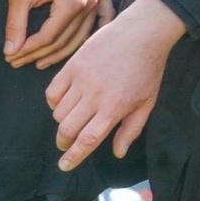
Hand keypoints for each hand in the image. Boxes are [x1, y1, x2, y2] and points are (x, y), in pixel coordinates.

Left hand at [3, 0, 106, 67]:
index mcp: (72, 1)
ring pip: (82, 34)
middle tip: (19, 62)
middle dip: (41, 53)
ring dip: (61, 50)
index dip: (29, 50)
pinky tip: (80, 48)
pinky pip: (103, 19)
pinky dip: (93, 33)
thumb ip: (15, 26)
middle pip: (66, 39)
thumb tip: (11, 53)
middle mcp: (90, 0)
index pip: (49, 37)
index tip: (12, 57)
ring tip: (40, 61)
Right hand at [47, 0, 185, 169]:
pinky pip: (52, 93)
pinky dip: (54, 102)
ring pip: (58, 112)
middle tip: (66, 144)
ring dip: (62, 121)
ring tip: (71, 119)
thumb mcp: (147, 102)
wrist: (140, 34)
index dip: (74, 156)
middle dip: (63, 142)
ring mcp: (80, 81)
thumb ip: (131, 130)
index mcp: (115, 108)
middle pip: (67, 129)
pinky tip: (63, 102)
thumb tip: (117, 153)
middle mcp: (95, 96)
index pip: (88, 139)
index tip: (64, 166)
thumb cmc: (147, 69)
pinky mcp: (71, 67)